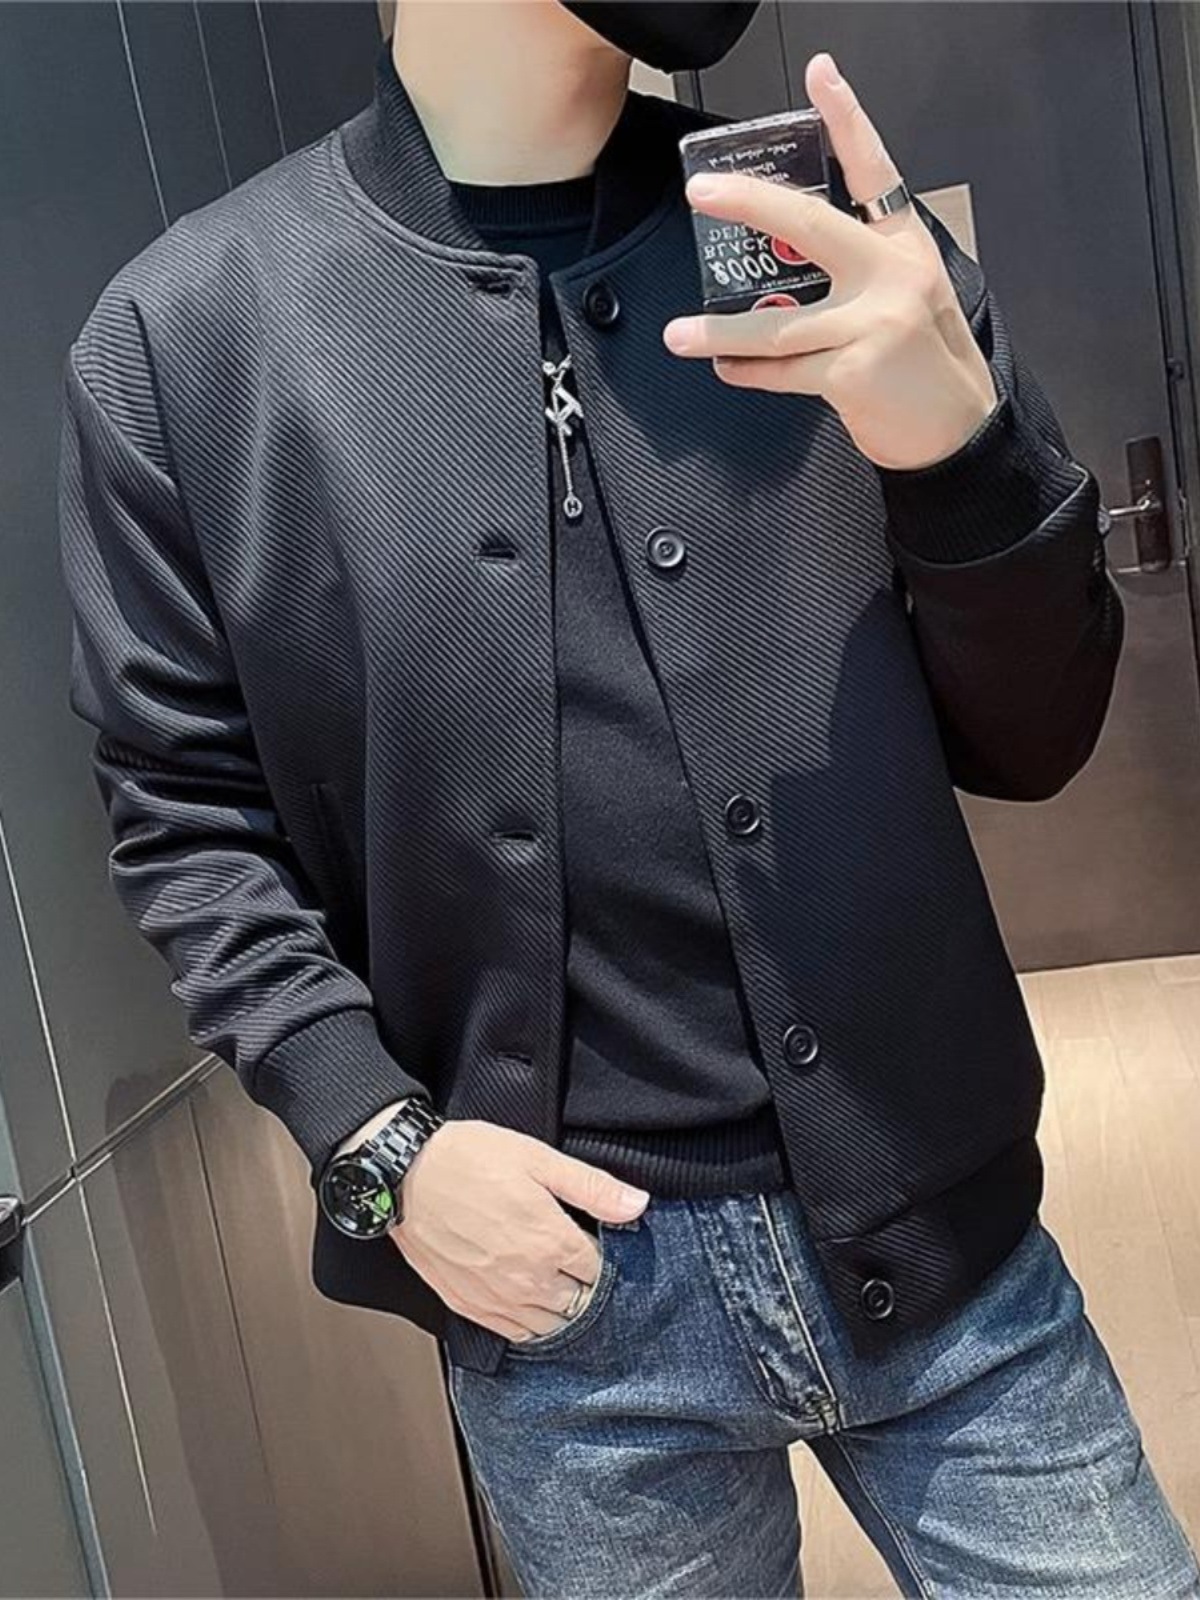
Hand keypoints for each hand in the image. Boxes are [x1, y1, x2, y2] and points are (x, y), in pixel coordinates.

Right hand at [388, 1119, 649, 1341]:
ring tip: (556, 1283)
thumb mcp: (539, 1159)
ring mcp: (495, 1298)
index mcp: (551, 1243)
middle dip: (585, 1286)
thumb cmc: (468, 1159)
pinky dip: (528, 1323)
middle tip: (578, 1264)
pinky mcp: (466, 1304)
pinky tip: (528, 1301)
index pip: (599, 1271)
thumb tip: (638, 1205)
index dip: (602, 1257)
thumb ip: (593, 1188)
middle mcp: (527, 1280)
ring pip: (549, 1326)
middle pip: (579, 1304)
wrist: (404, 1174)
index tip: (597, 1242)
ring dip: (559, 1309)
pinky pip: (512, 1333)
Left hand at [663, 52, 998, 471]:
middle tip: (701, 192)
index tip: (820, 74)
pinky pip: (784, 370)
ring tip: (681, 333)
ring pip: (776, 322)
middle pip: (807, 224)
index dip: (846, 118)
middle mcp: (891, 275)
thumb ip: (857, 271)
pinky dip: (750, 372)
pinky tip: (727, 369)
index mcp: (904, 246)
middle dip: (747, 204)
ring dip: (719, 331)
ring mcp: (872, 322)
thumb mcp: (906, 297)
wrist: (957, 430)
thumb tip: (781, 263)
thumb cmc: (925, 363)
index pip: (874, 169)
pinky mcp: (852, 370)